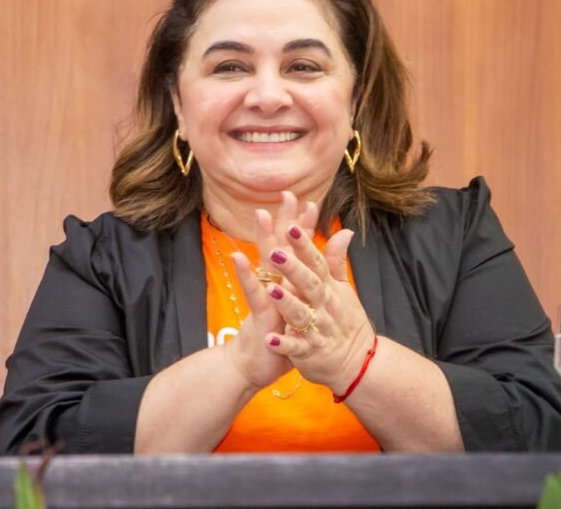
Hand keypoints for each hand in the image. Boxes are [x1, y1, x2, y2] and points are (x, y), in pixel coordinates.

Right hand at [219, 195, 317, 393]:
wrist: (254, 366)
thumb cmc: (279, 336)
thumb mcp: (300, 310)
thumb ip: (313, 284)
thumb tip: (322, 271)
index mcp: (288, 284)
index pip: (298, 252)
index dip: (304, 229)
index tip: (311, 202)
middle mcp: (276, 286)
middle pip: (282, 248)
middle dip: (285, 222)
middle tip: (287, 194)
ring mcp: (265, 298)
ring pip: (265, 264)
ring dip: (263, 239)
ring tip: (261, 214)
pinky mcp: (258, 314)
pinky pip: (252, 293)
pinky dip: (245, 275)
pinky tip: (238, 257)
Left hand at [251, 192, 376, 394]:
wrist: (358, 363)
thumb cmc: (346, 321)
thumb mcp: (343, 290)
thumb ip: (336, 261)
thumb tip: (344, 231)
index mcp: (329, 289)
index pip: (316, 263)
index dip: (305, 246)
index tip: (292, 226)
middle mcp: (323, 307)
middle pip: (309, 285)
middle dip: (293, 269)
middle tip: (276, 252)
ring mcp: (317, 330)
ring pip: (301, 315)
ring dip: (287, 304)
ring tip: (271, 291)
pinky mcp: (309, 353)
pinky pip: (296, 349)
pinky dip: (284, 345)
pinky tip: (270, 340)